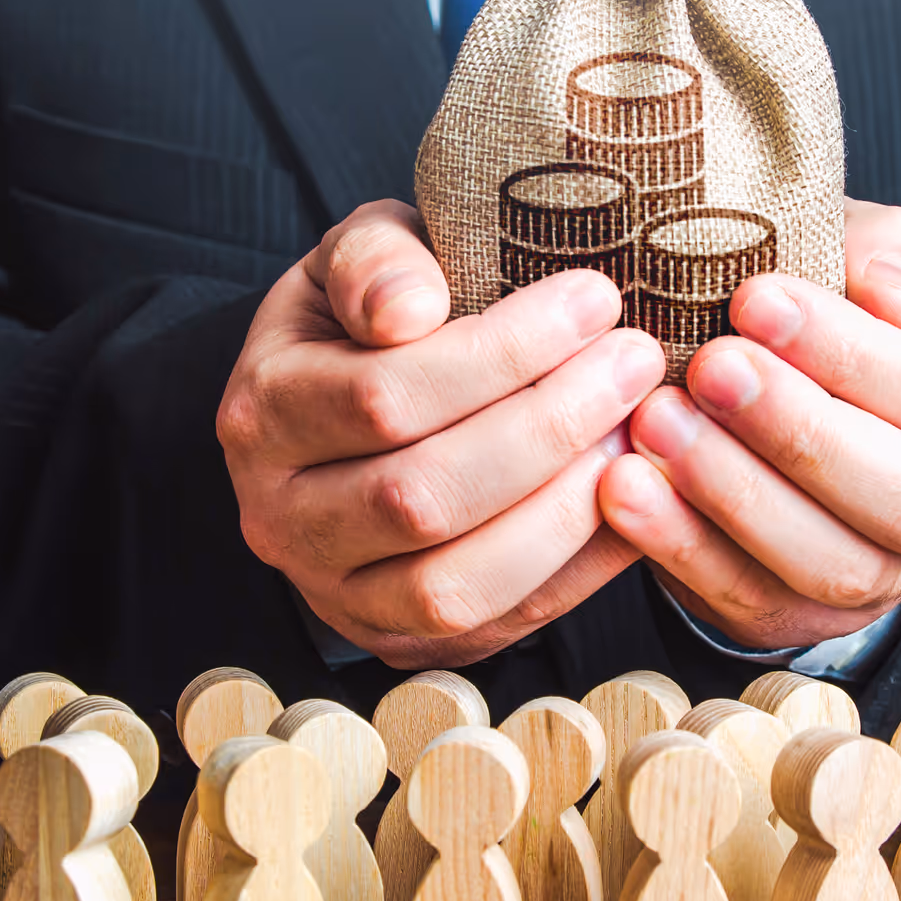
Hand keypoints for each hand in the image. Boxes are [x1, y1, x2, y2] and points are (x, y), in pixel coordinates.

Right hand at [217, 200, 665, 668]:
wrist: (344, 413)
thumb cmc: (368, 322)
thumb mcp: (355, 259)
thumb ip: (375, 260)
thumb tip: (410, 308)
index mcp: (261, 414)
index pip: (384, 395)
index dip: (501, 352)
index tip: (593, 299)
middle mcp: (282, 520)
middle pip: (422, 495)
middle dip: (549, 426)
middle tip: (635, 362)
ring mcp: (339, 595)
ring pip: (457, 582)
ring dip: (567, 509)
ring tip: (639, 431)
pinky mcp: (404, 641)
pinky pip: (502, 623)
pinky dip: (582, 566)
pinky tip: (636, 496)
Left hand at [599, 199, 900, 651]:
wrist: (776, 400)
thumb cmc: (823, 319)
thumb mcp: (858, 262)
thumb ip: (886, 253)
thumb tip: (891, 293)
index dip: (850, 353)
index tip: (755, 299)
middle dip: (798, 433)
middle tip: (709, 367)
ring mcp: (884, 580)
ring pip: (829, 563)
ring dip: (734, 494)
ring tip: (654, 422)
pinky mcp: (801, 618)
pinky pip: (747, 598)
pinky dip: (680, 545)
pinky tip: (624, 485)